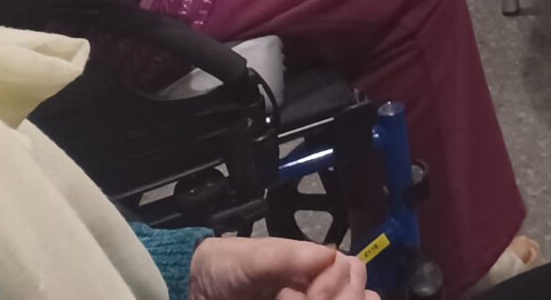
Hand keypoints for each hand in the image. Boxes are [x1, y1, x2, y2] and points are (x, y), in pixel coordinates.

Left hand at [189, 235, 366, 299]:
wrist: (193, 288)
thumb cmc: (225, 266)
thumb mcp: (254, 258)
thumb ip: (289, 256)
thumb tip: (331, 254)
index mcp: (313, 263)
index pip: (351, 270)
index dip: (336, 286)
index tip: (311, 296)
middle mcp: (318, 284)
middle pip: (357, 291)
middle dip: (340, 298)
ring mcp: (307, 297)